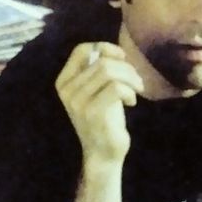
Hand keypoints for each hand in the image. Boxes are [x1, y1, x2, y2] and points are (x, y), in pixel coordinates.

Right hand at [55, 41, 143, 164]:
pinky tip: (132, 102)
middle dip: (126, 68)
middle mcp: (67, 90)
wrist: (103, 153)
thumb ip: (98, 70)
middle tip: (137, 82)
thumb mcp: (98, 90)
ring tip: (137, 89)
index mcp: (64, 81)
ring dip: (131, 78)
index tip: (122, 57)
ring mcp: (77, 102)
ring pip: (109, 71)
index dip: (105, 47)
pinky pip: (117, 88)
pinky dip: (130, 91)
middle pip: (102, 61)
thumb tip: (111, 50)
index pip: (81, 50)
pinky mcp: (92, 112)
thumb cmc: (104, 119)